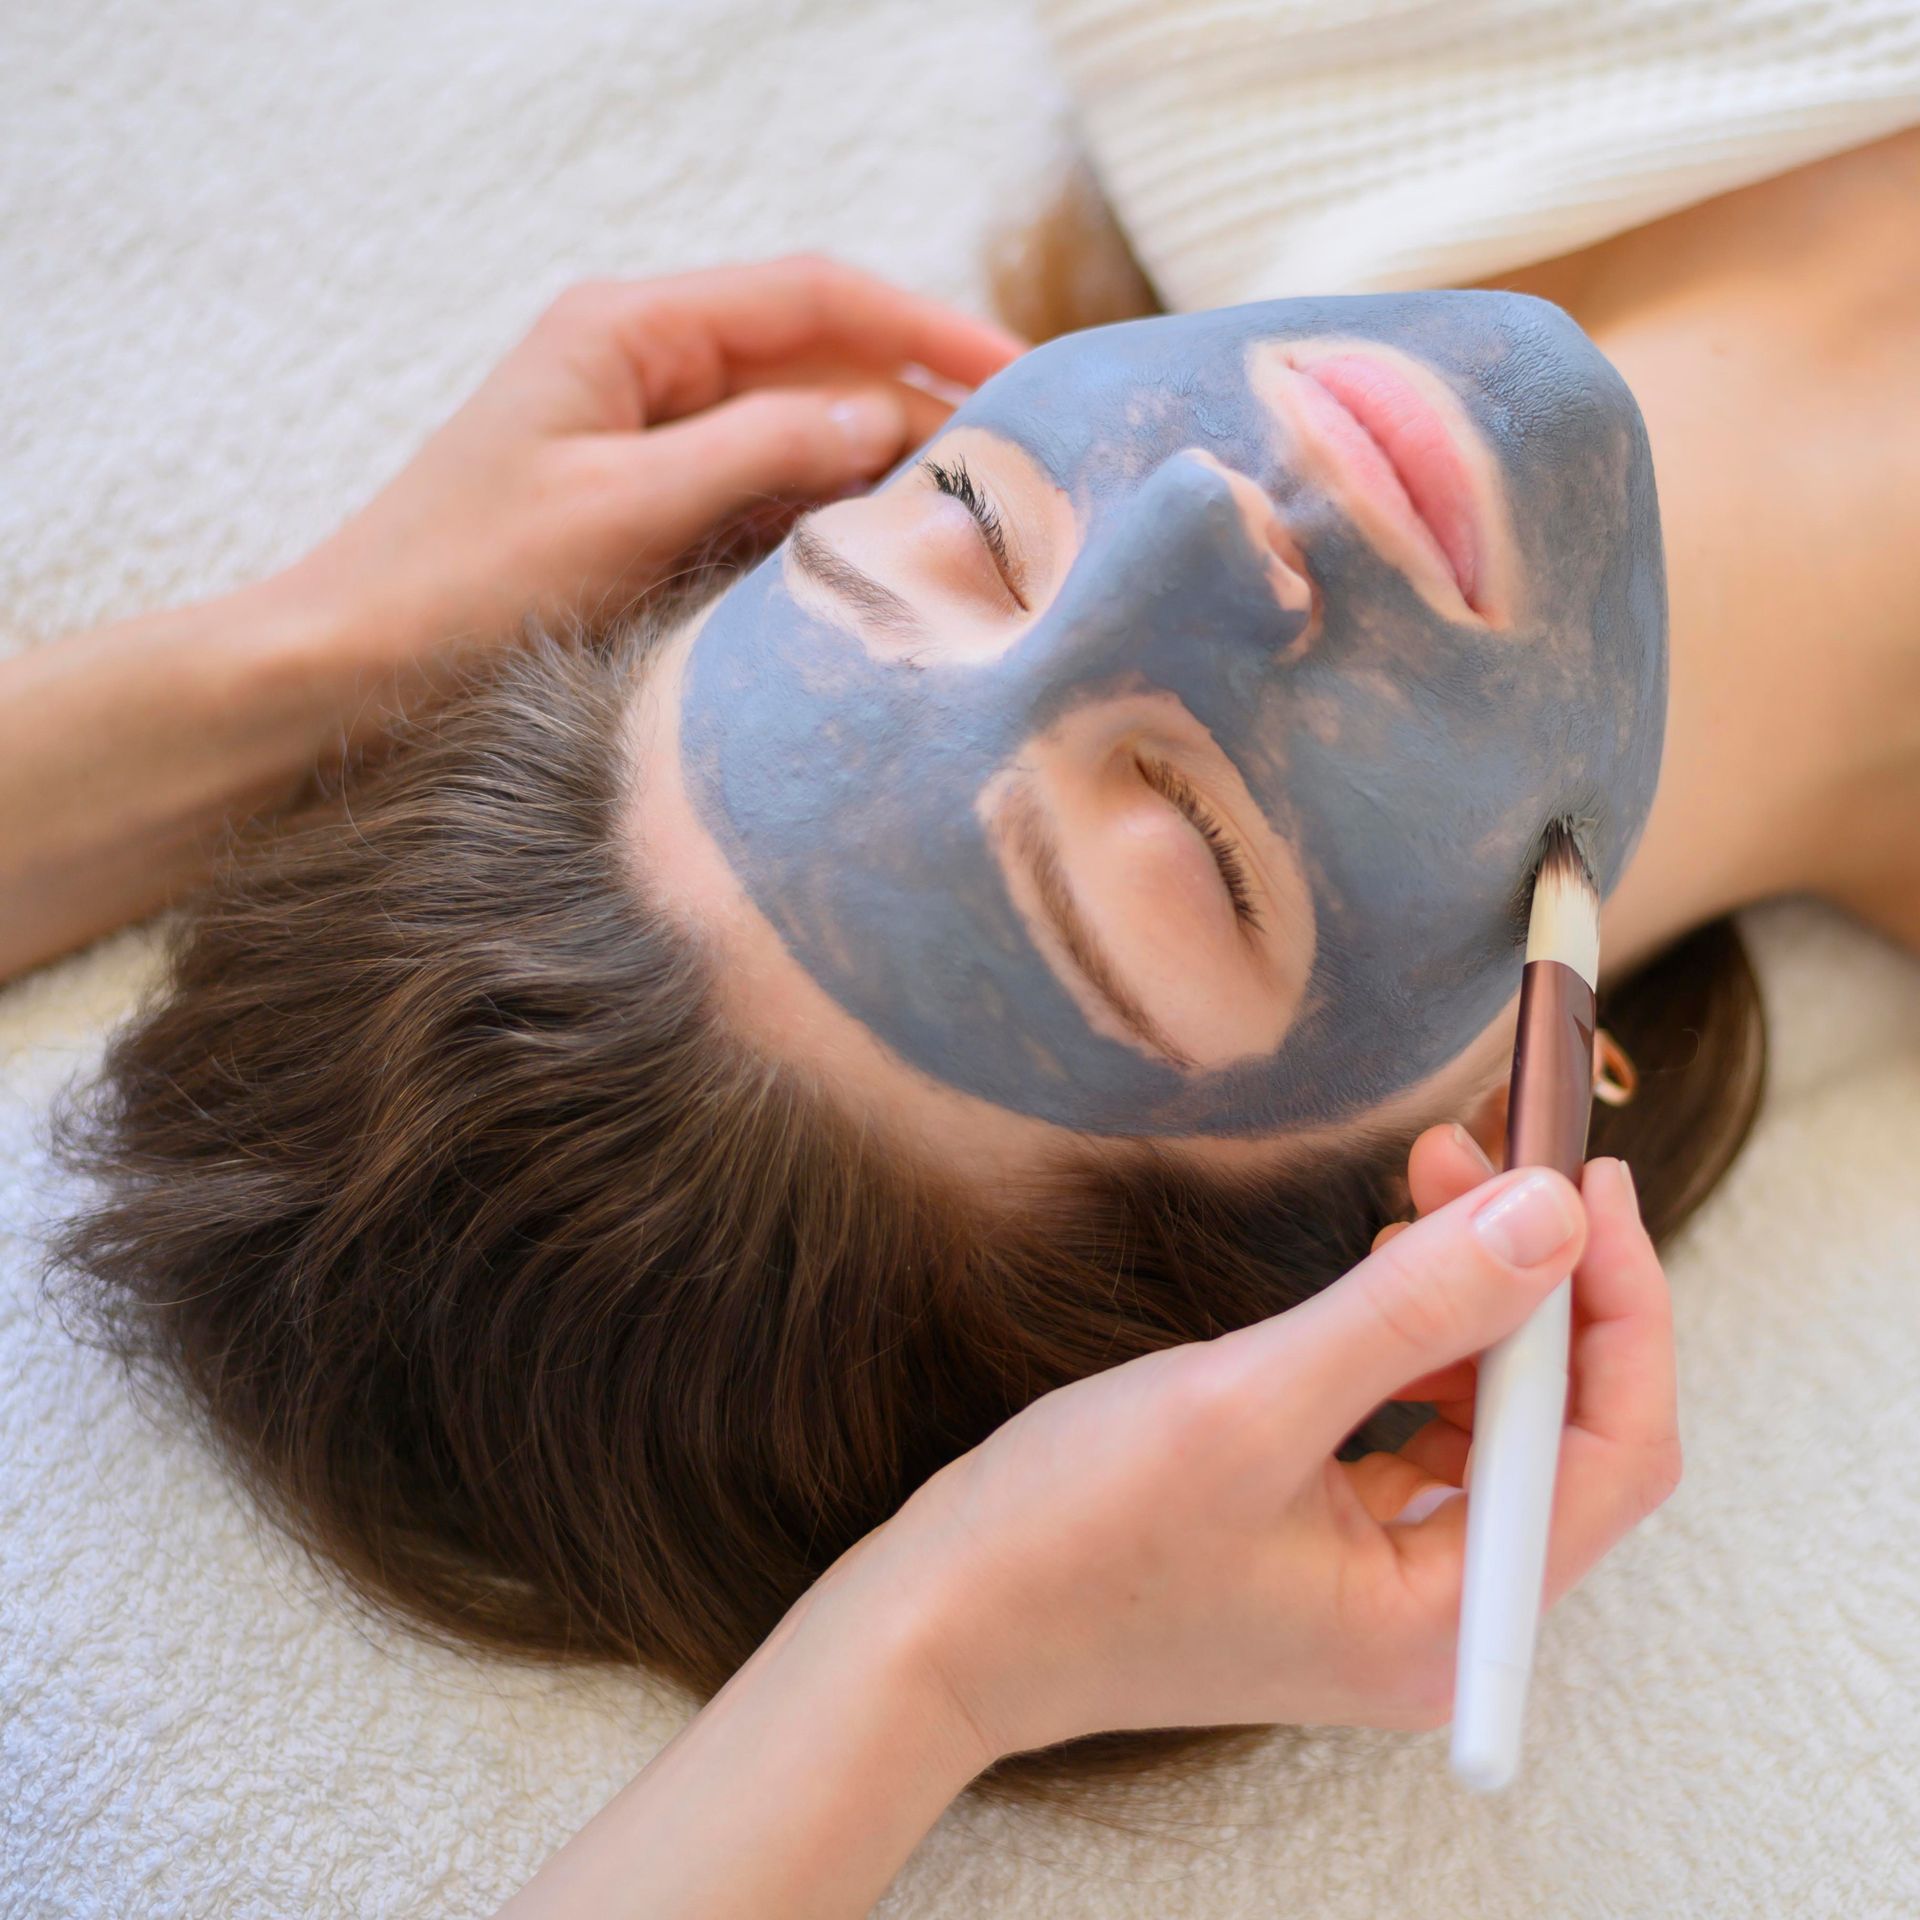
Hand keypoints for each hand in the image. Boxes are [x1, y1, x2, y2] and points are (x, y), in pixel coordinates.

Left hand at [282, 256, 1021, 679]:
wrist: (347, 670)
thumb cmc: (460, 582)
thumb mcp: (626, 507)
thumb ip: (761, 450)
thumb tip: (882, 418)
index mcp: (630, 329)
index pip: (815, 296)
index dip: (927, 327)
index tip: (1021, 374)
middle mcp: (643, 368)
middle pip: (816, 359)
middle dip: (918, 399)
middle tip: (1021, 464)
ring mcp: (644, 440)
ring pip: (795, 431)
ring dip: (878, 465)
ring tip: (974, 514)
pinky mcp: (644, 512)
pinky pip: (759, 496)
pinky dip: (823, 517)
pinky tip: (880, 556)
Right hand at [881, 1132, 1678, 1765]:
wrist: (945, 1624)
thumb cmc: (1075, 1542)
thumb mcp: (1250, 1402)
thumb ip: (1412, 1310)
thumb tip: (1551, 1220)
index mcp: (1450, 1622)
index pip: (1614, 1450)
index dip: (1621, 1304)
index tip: (1588, 1179)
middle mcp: (1440, 1622)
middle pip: (1562, 1432)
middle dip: (1534, 1282)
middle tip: (1478, 1157)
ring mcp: (1382, 1590)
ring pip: (1492, 1424)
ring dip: (1476, 1305)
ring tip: (1420, 1199)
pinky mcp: (1329, 1553)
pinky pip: (1420, 1436)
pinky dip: (1418, 1347)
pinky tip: (1379, 1281)